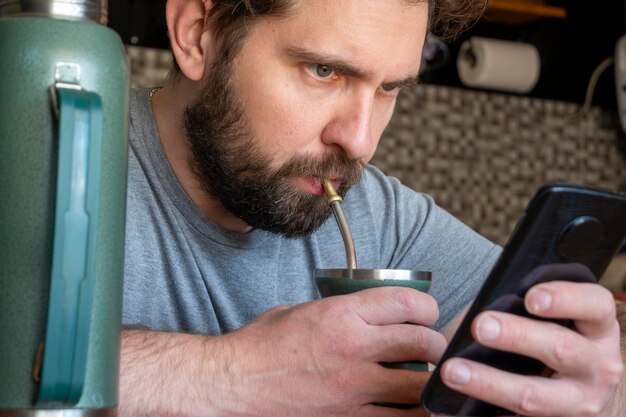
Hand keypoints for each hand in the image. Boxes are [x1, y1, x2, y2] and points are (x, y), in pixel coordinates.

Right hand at [221, 286, 446, 416]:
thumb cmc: (263, 343)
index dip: (427, 307)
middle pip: (423, 344)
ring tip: (424, 375)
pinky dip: (412, 411)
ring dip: (428, 379)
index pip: (408, 304)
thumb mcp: (302, 310)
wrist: (235, 382)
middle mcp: (354, 349)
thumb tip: (367, 313)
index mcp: (342, 315)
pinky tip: (411, 404)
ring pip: (419, 385)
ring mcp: (354, 388)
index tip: (427, 314)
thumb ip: (340, 310)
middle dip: (434, 343)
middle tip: (430, 346)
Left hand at [439, 281, 622, 416]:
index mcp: (598, 328)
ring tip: (453, 370)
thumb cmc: (556, 337)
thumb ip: (527, 307)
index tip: (531, 298)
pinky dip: (484, 416)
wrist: (582, 389)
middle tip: (480, 326)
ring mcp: (579, 401)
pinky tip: (455, 411)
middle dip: (517, 336)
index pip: (594, 306)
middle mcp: (598, 365)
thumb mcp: (559, 318)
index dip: (564, 299)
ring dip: (490, 383)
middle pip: (561, 348)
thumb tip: (483, 305)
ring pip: (535, 396)